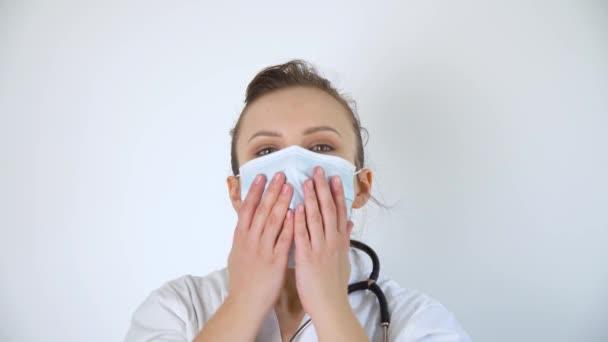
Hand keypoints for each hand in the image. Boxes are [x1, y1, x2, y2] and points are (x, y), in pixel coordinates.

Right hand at [226, 172, 293, 318]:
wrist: (244, 303)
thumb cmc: (242, 280)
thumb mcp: (236, 254)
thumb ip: (243, 237)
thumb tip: (244, 222)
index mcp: (240, 237)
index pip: (247, 208)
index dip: (255, 191)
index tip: (262, 176)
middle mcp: (250, 240)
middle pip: (261, 210)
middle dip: (271, 191)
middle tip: (280, 174)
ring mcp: (262, 250)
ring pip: (273, 221)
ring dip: (282, 202)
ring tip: (290, 186)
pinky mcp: (275, 261)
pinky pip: (283, 240)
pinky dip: (290, 225)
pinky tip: (296, 213)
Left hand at [293, 166, 353, 321]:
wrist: (330, 305)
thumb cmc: (334, 284)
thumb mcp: (344, 259)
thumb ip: (346, 239)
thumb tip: (350, 224)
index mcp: (340, 241)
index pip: (340, 212)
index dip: (337, 193)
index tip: (334, 177)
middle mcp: (332, 241)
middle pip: (329, 210)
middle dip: (323, 188)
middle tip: (318, 170)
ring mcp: (320, 248)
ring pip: (316, 219)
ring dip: (311, 199)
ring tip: (306, 181)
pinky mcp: (307, 257)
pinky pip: (303, 236)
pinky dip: (299, 221)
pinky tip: (296, 208)